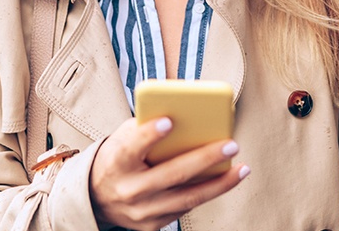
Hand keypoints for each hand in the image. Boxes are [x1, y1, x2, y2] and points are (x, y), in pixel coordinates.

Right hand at [89, 116, 249, 230]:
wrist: (96, 196)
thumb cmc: (119, 155)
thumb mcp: (123, 137)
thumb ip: (148, 128)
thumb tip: (186, 118)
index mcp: (117, 161)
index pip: (133, 146)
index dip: (150, 134)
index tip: (170, 120)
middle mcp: (129, 189)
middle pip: (172, 174)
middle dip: (205, 159)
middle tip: (231, 144)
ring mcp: (142, 212)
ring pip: (186, 198)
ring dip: (219, 184)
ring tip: (242, 168)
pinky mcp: (152, 226)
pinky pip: (185, 208)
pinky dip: (207, 193)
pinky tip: (225, 180)